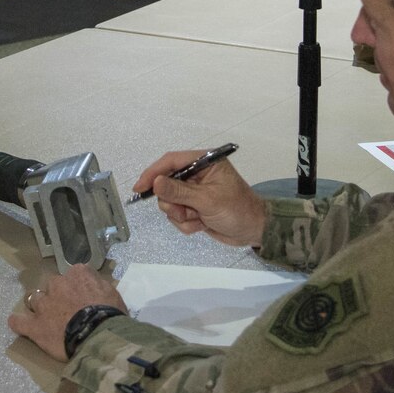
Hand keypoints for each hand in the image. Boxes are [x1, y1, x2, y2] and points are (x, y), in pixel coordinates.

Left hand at [8, 263, 126, 360]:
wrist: (99, 335)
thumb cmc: (110, 315)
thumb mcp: (112, 292)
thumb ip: (98, 284)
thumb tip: (92, 282)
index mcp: (77, 274)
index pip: (74, 274)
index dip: (77, 286)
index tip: (82, 295)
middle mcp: (57, 285)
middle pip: (52, 285)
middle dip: (56, 294)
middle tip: (66, 308)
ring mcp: (43, 305)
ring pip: (34, 299)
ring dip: (39, 305)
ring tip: (44, 316)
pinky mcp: (35, 325)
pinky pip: (19, 322)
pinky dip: (18, 322)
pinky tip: (16, 323)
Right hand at [134, 151, 266, 246]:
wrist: (253, 231)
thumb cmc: (236, 209)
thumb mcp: (208, 200)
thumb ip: (180, 191)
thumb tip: (155, 182)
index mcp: (204, 162)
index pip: (171, 161)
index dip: (153, 173)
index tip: (140, 188)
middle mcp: (197, 175)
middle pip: (166, 184)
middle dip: (173, 202)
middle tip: (185, 212)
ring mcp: (194, 193)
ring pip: (170, 203)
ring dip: (181, 215)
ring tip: (198, 219)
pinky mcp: (194, 208)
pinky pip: (177, 216)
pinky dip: (187, 223)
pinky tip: (202, 225)